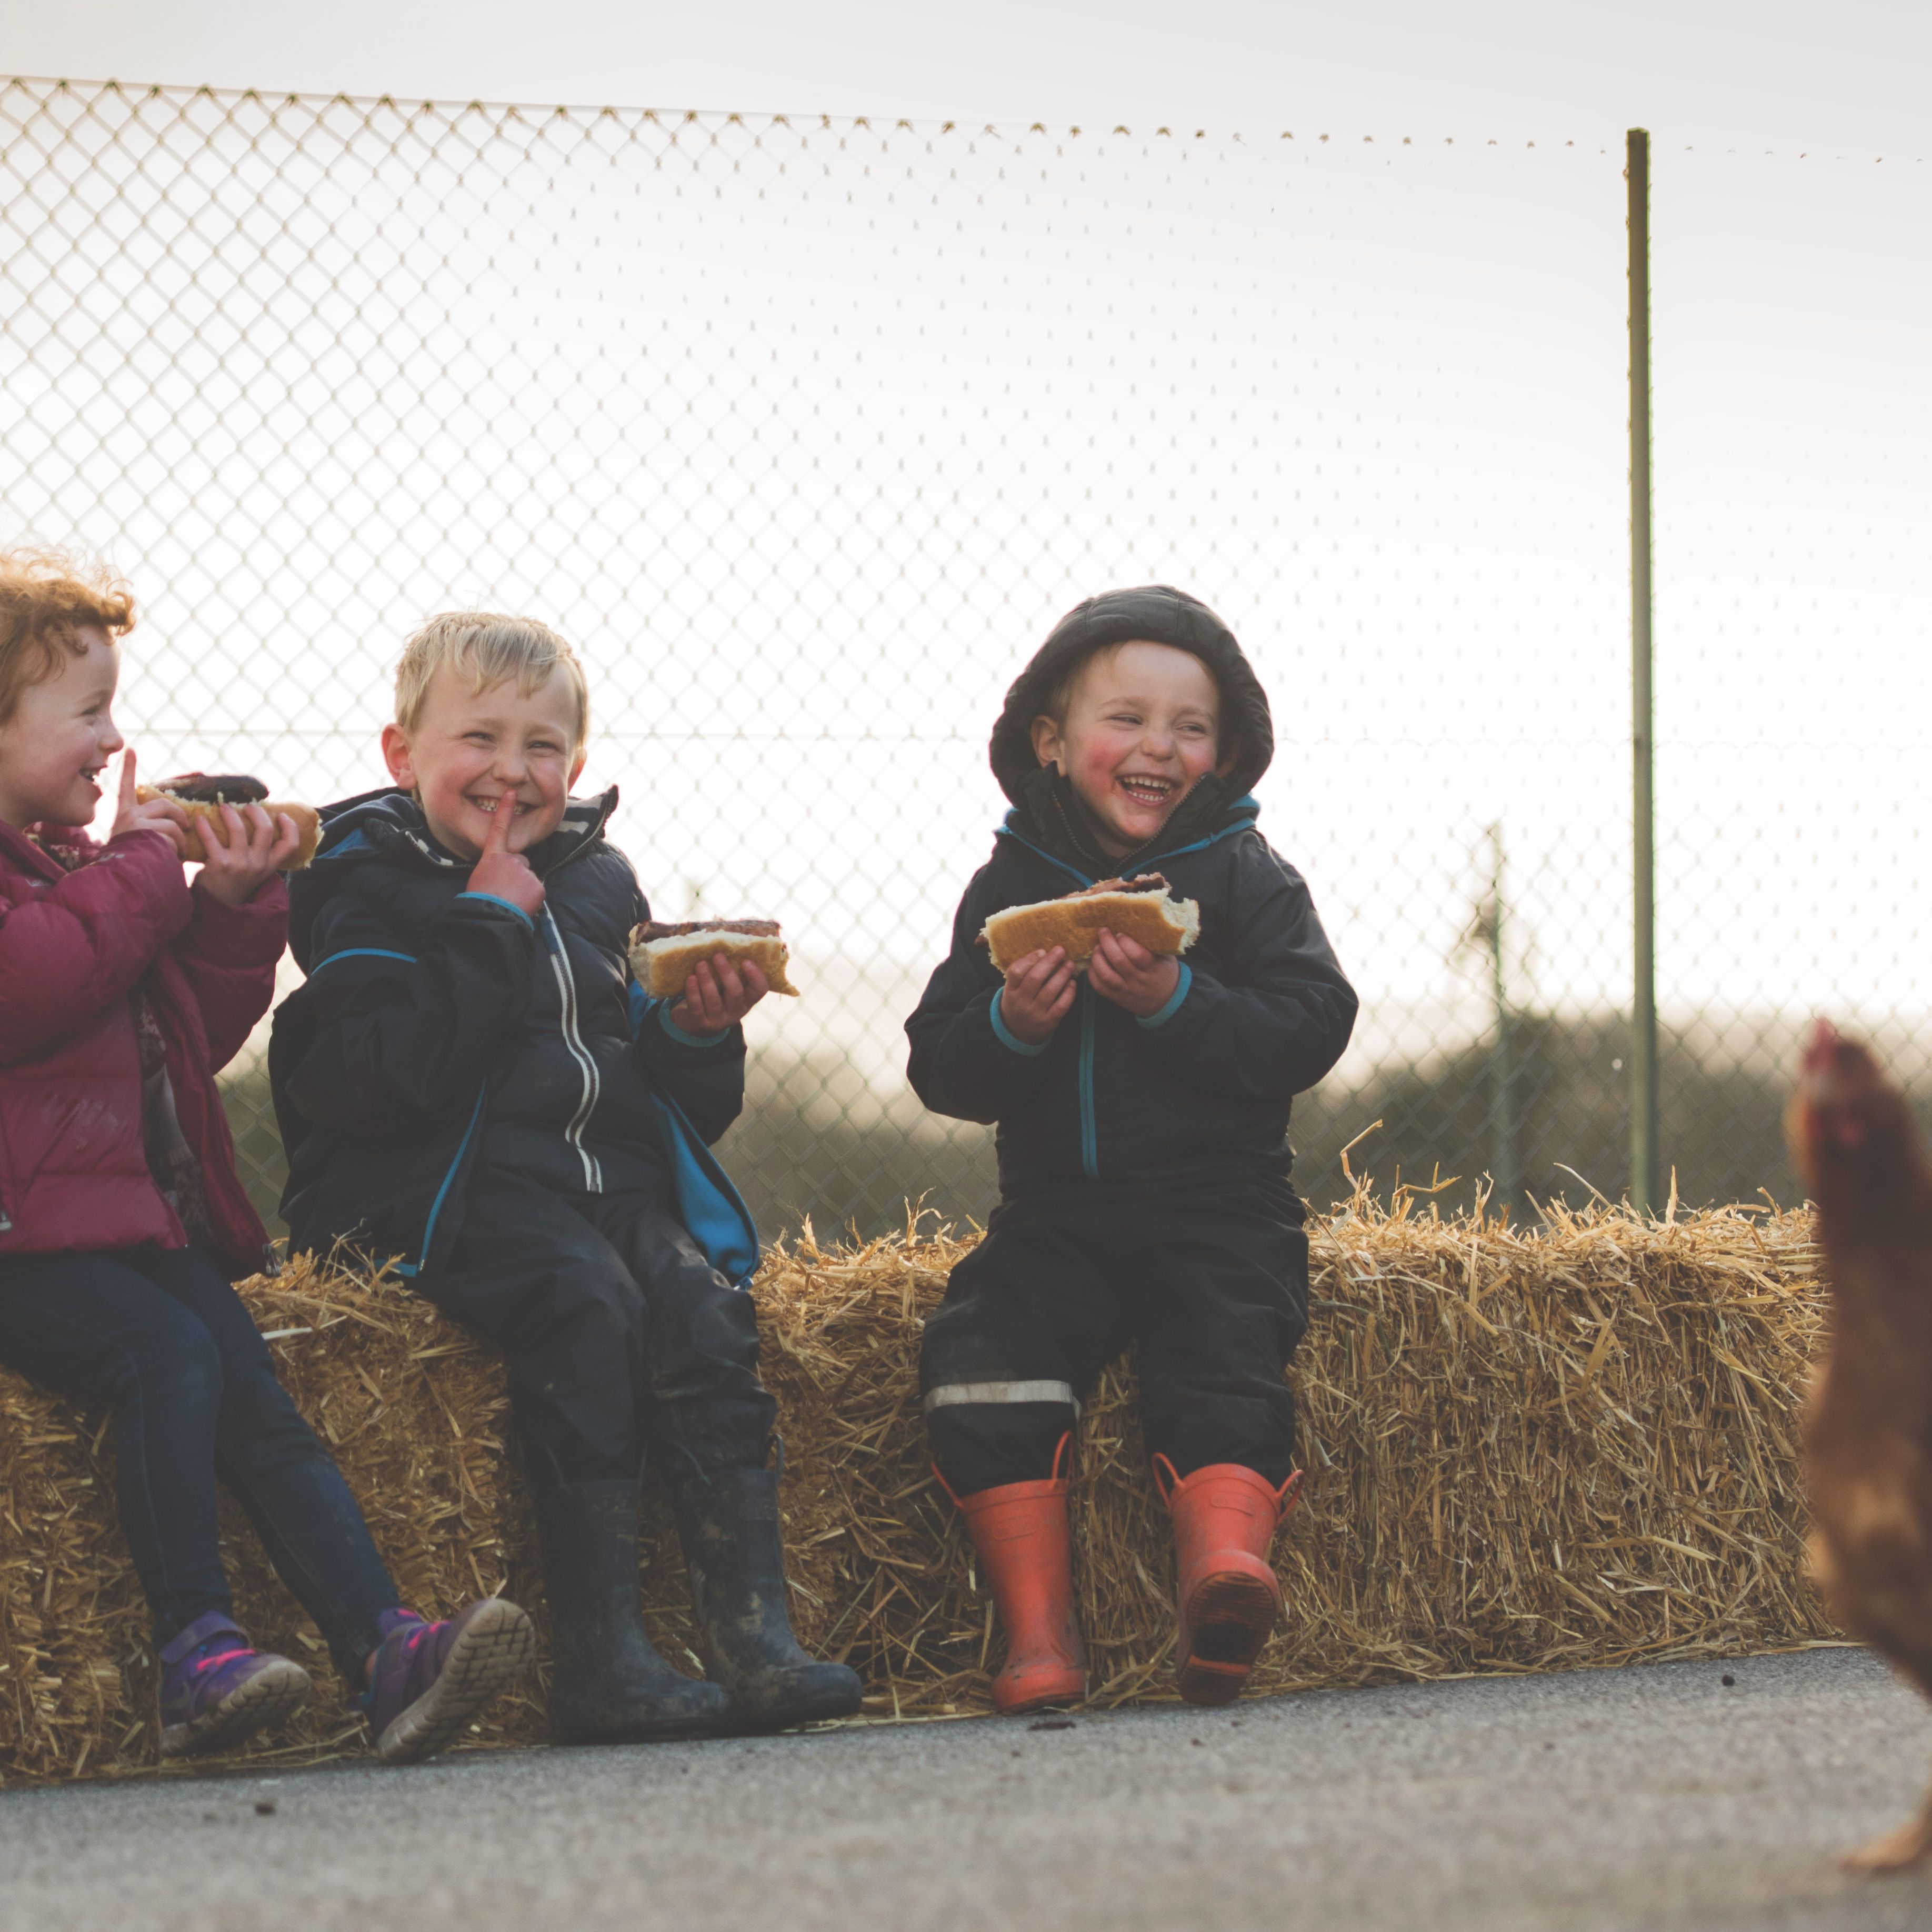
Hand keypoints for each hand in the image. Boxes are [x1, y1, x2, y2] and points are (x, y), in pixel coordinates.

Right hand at [108, 750, 187, 856]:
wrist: (122, 880)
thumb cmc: (138, 863)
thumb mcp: (141, 841)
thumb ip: (153, 828)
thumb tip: (181, 823)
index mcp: (124, 814)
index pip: (126, 786)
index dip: (129, 767)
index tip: (130, 749)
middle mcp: (127, 815)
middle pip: (165, 804)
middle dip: (181, 818)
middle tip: (186, 829)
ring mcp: (134, 822)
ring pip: (171, 824)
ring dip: (182, 840)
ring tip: (180, 853)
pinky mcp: (143, 831)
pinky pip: (171, 837)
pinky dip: (177, 850)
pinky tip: (172, 859)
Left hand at [194, 802, 303, 906]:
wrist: (218, 904)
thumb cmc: (236, 881)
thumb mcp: (257, 871)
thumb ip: (261, 853)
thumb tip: (258, 822)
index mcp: (270, 865)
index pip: (290, 845)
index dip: (290, 827)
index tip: (280, 815)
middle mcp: (258, 865)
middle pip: (265, 830)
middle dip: (256, 812)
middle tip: (247, 806)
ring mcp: (239, 865)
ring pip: (239, 830)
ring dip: (230, 813)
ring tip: (223, 807)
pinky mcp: (219, 865)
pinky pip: (211, 839)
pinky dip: (204, 826)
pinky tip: (200, 818)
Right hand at [466, 790, 545, 917]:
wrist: (488, 919)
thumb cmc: (479, 901)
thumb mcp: (480, 878)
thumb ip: (495, 868)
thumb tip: (505, 873)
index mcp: (492, 857)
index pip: (499, 829)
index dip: (505, 810)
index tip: (511, 792)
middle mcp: (511, 859)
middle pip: (520, 862)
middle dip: (516, 874)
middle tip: (503, 890)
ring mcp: (526, 871)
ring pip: (528, 877)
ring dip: (522, 887)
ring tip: (510, 900)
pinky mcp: (538, 885)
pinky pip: (536, 889)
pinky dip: (531, 898)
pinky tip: (520, 905)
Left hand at [669, 956, 767, 1034]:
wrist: (696, 1025)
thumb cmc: (715, 997)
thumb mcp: (727, 990)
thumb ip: (730, 974)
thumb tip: (726, 944)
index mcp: (747, 1001)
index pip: (760, 990)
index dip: (755, 976)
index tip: (745, 960)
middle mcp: (735, 1012)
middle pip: (735, 993)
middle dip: (726, 973)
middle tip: (717, 955)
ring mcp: (718, 1019)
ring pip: (714, 1000)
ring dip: (707, 979)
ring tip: (700, 963)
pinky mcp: (700, 1021)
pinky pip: (697, 1006)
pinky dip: (693, 991)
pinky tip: (690, 978)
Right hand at [999, 946, 1075, 1043]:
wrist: (1016, 1032)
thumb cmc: (1018, 1002)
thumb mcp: (1013, 989)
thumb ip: (1023, 972)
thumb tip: (1044, 953)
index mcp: (1010, 991)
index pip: (1015, 972)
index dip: (1029, 960)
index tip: (1042, 951)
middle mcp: (1021, 1002)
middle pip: (1034, 979)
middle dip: (1049, 962)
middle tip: (1061, 950)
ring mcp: (1034, 1013)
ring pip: (1050, 991)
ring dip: (1062, 975)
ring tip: (1070, 964)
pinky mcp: (1048, 1022)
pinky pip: (1060, 1006)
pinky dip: (1068, 993)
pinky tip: (1072, 983)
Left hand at [1087, 929, 1180, 1017]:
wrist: (1166, 1001)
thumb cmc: (1164, 972)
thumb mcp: (1165, 957)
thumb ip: (1153, 944)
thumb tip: (1136, 923)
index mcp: (1152, 968)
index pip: (1137, 954)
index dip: (1125, 942)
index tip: (1119, 933)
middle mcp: (1138, 980)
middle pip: (1118, 961)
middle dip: (1107, 943)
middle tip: (1103, 932)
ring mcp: (1126, 990)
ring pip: (1106, 975)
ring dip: (1097, 958)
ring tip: (1097, 947)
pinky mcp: (1116, 997)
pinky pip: (1099, 987)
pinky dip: (1092, 974)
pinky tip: (1094, 963)